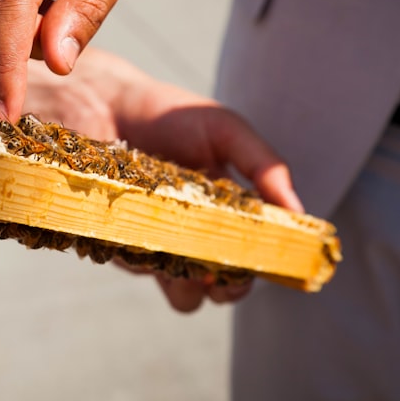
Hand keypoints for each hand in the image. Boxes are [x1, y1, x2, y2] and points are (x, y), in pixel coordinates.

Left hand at [24, 50, 303, 311]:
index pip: (255, 258)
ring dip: (189, 286)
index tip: (260, 265)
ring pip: (182, 295)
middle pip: (222, 289)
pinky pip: (138, 272)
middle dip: (228, 290)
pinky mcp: (118, 247)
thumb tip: (300, 214)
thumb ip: (264, 166)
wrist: (99, 105)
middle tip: (221, 273)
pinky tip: (141, 228)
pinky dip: (145, 260)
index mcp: (229, 214)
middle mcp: (196, 236)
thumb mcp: (225, 130)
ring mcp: (157, 245)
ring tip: (182, 255)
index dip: (261, 270)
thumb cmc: (168, 114)